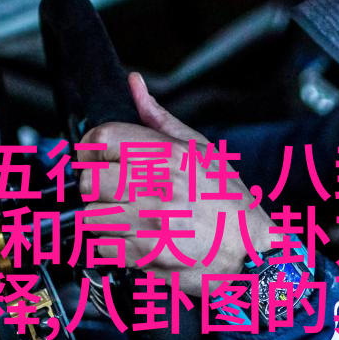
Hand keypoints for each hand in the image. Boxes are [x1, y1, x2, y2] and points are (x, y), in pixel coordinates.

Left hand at [79, 73, 272, 295]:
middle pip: (89, 179)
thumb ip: (160, 118)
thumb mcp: (201, 149)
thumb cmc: (227, 200)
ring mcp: (150, 223)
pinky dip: (113, 245)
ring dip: (104, 217)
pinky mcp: (145, 255)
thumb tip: (134, 84)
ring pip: (92, 215)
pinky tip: (135, 237)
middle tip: (112, 190)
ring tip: (128, 216)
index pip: (101, 139)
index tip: (93, 158)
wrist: (249, 251)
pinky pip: (103, 246)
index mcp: (170, 154)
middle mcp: (159, 186)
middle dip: (95, 186)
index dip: (89, 149)